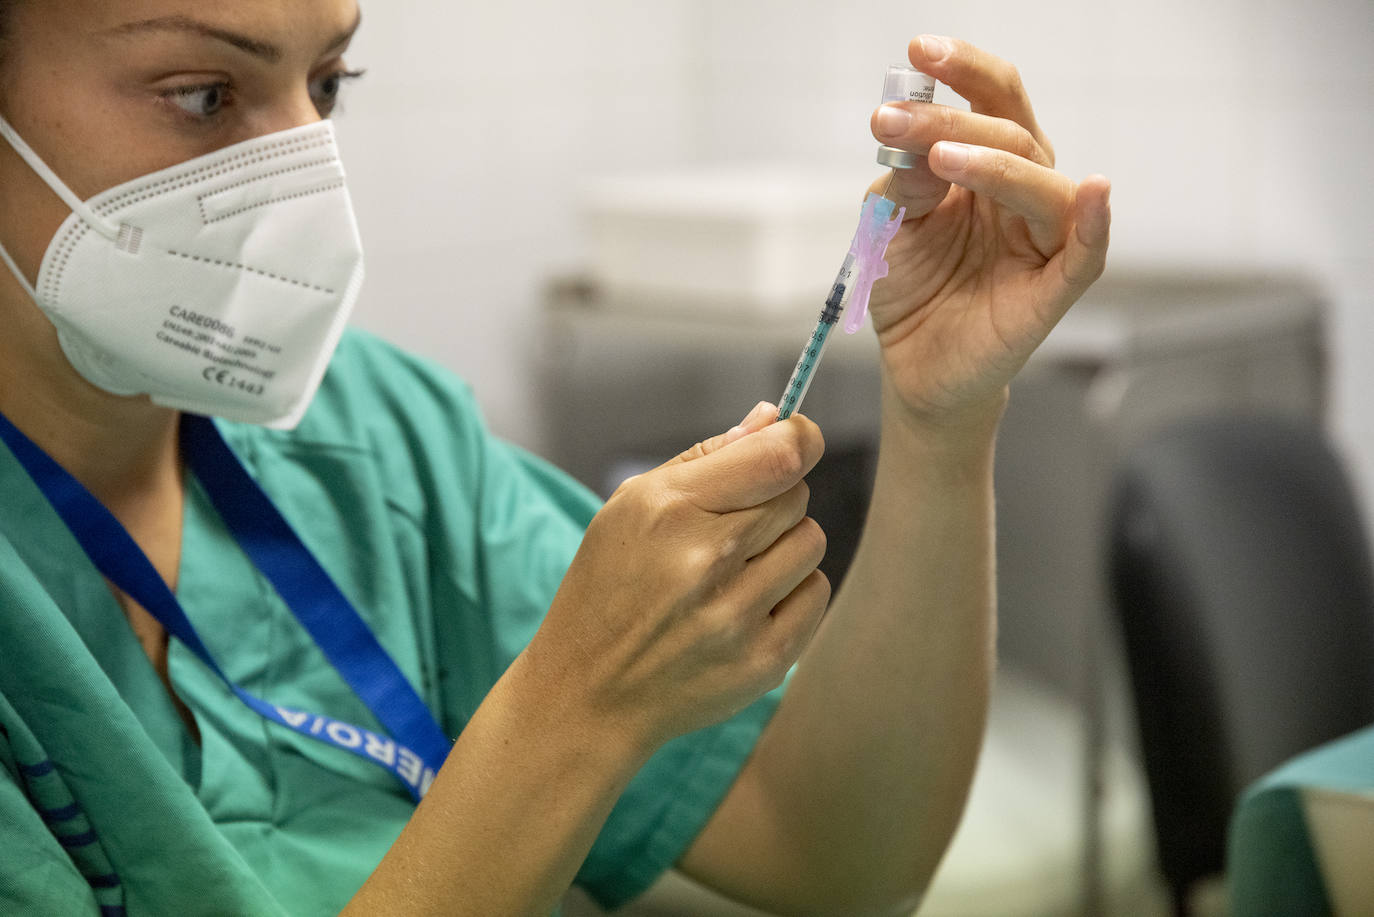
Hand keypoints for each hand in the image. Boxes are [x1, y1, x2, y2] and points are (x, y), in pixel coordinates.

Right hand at [522, 404, 829, 752]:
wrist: (588, 693)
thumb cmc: (609, 587)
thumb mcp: (631, 507)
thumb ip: (705, 457)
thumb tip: (774, 418)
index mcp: (669, 511)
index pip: (778, 457)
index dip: (801, 438)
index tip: (800, 438)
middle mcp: (706, 561)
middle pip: (796, 495)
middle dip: (774, 498)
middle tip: (733, 525)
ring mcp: (737, 616)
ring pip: (812, 542)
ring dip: (784, 546)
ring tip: (737, 568)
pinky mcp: (763, 661)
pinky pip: (816, 594)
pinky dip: (792, 592)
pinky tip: (747, 604)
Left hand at [867, 36, 1111, 429]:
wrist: (913, 365)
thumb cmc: (912, 286)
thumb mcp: (893, 222)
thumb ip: (906, 181)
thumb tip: (915, 142)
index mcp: (989, 166)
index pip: (991, 102)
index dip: (963, 70)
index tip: (918, 50)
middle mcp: (1023, 195)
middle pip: (1012, 135)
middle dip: (952, 120)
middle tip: (891, 121)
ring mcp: (1042, 242)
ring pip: (1043, 186)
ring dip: (996, 164)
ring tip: (941, 159)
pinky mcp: (1051, 293)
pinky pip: (1086, 255)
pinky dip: (1094, 224)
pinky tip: (1097, 193)